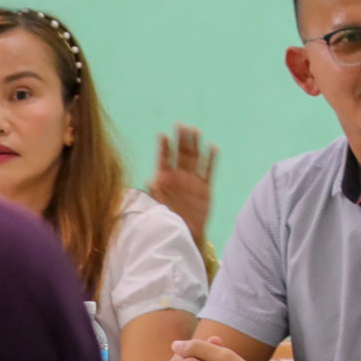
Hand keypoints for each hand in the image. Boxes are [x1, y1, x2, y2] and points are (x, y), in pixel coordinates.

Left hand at [147, 125, 215, 242]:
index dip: (163, 147)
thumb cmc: (166, 222)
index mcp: (165, 181)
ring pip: (195, 159)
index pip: (164, 160)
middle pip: (181, 155)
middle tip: (181, 124)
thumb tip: (148, 180)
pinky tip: (212, 147)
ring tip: (194, 130)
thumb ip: (154, 192)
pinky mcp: (205, 188)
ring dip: (195, 145)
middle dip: (181, 140)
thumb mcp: (156, 206)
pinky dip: (211, 159)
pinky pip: (209, 170)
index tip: (162, 134)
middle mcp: (179, 178)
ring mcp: (193, 182)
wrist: (183, 235)